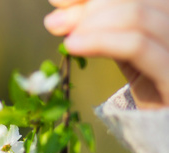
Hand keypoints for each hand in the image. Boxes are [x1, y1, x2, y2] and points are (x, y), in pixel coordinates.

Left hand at [44, 0, 168, 108]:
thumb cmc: (151, 85)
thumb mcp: (126, 50)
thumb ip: (101, 29)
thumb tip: (58, 16)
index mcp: (167, 13)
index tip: (57, 0)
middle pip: (136, 0)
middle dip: (88, 7)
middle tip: (54, 23)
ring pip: (137, 18)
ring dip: (91, 24)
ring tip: (65, 39)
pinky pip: (137, 47)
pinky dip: (101, 41)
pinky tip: (73, 46)